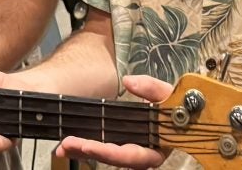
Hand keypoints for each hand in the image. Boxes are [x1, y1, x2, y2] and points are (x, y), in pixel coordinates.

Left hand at [53, 74, 173, 168]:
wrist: (177, 110)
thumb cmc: (176, 105)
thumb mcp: (170, 94)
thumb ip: (152, 88)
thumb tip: (129, 82)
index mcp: (155, 149)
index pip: (132, 157)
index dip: (109, 153)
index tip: (88, 145)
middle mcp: (140, 155)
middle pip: (113, 159)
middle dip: (89, 151)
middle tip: (68, 143)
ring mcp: (128, 152)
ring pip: (104, 156)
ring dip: (83, 151)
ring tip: (63, 145)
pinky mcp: (118, 145)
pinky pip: (102, 149)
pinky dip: (84, 147)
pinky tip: (68, 145)